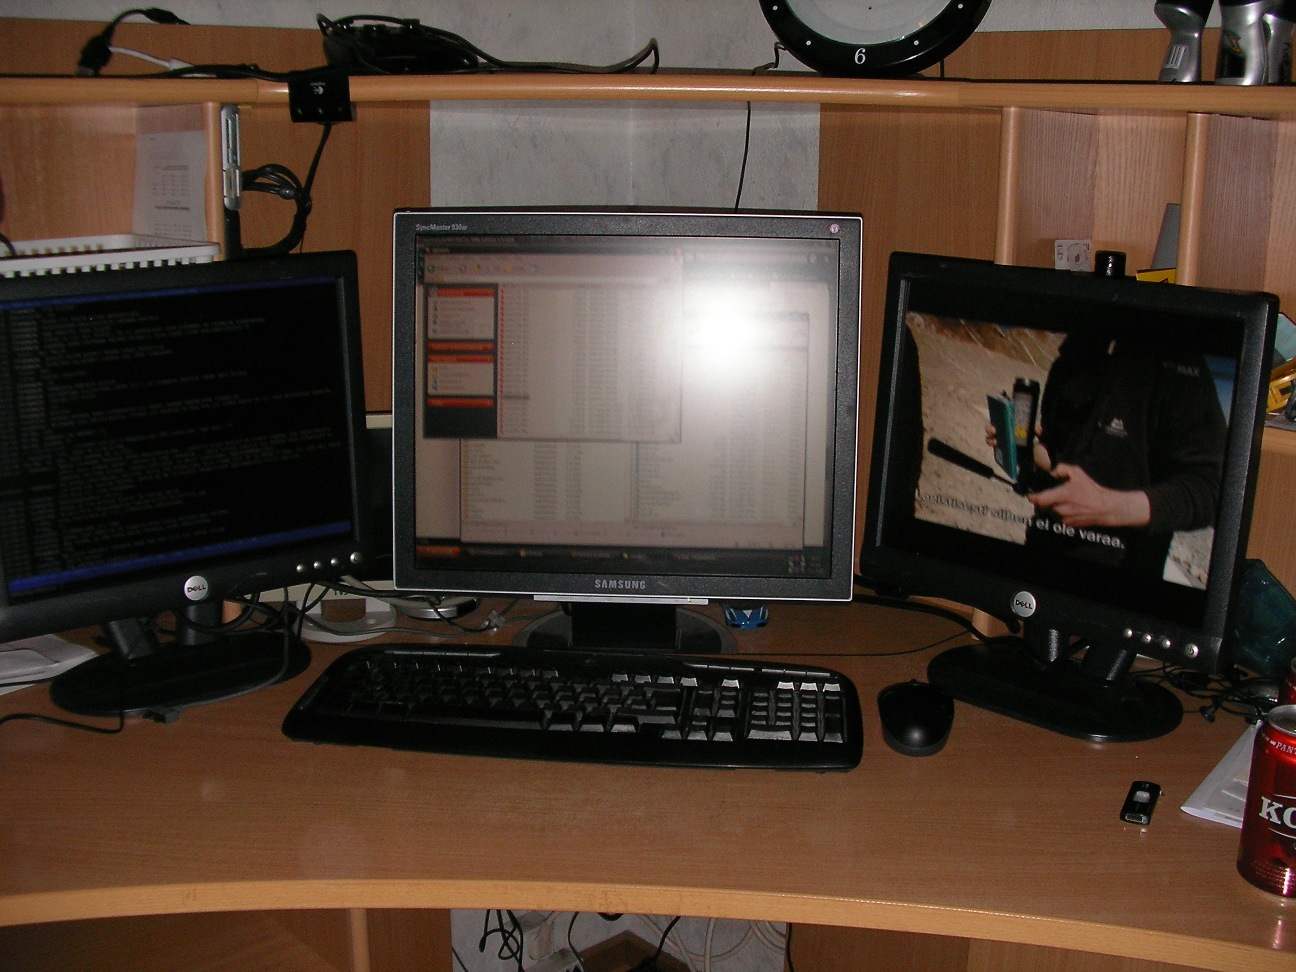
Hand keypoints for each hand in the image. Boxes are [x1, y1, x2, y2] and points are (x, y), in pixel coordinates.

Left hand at [1027, 464, 1150, 528]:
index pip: (1039, 499)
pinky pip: (1060, 518)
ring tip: (1066, 500)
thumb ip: (1062, 469)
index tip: (1031, 494)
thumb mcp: (1078, 473)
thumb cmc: (1092, 490)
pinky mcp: (1069, 525)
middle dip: (1046, 500)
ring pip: (1052, 512)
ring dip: (1055, 506)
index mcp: (1061, 495)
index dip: (1032, 497)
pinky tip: (1072, 508)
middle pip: (1044, 505)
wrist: (1106, 508)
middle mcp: (1060, 509)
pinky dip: (1063, 513)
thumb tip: (1051, 471)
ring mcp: (1064, 519)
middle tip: (1053, 494)